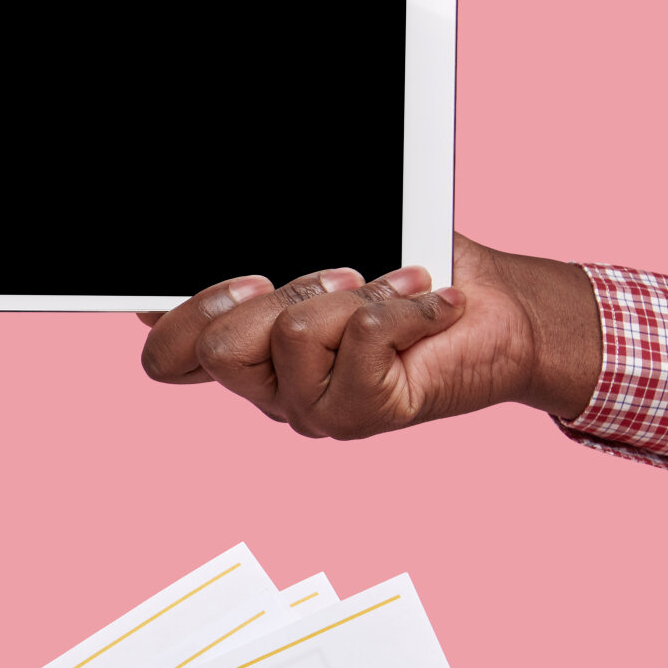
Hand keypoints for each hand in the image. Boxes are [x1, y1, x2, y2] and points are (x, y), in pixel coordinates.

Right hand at [134, 235, 601, 437]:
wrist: (500, 310)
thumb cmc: (413, 272)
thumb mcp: (326, 254)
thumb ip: (266, 256)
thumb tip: (199, 252)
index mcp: (246, 352)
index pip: (168, 359)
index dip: (182, 316)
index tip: (249, 277)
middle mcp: (267, 390)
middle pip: (217, 346)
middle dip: (281, 291)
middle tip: (338, 278)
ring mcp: (309, 410)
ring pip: (291, 333)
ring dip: (352, 294)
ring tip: (391, 291)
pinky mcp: (359, 415)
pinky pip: (360, 339)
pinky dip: (402, 305)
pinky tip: (426, 305)